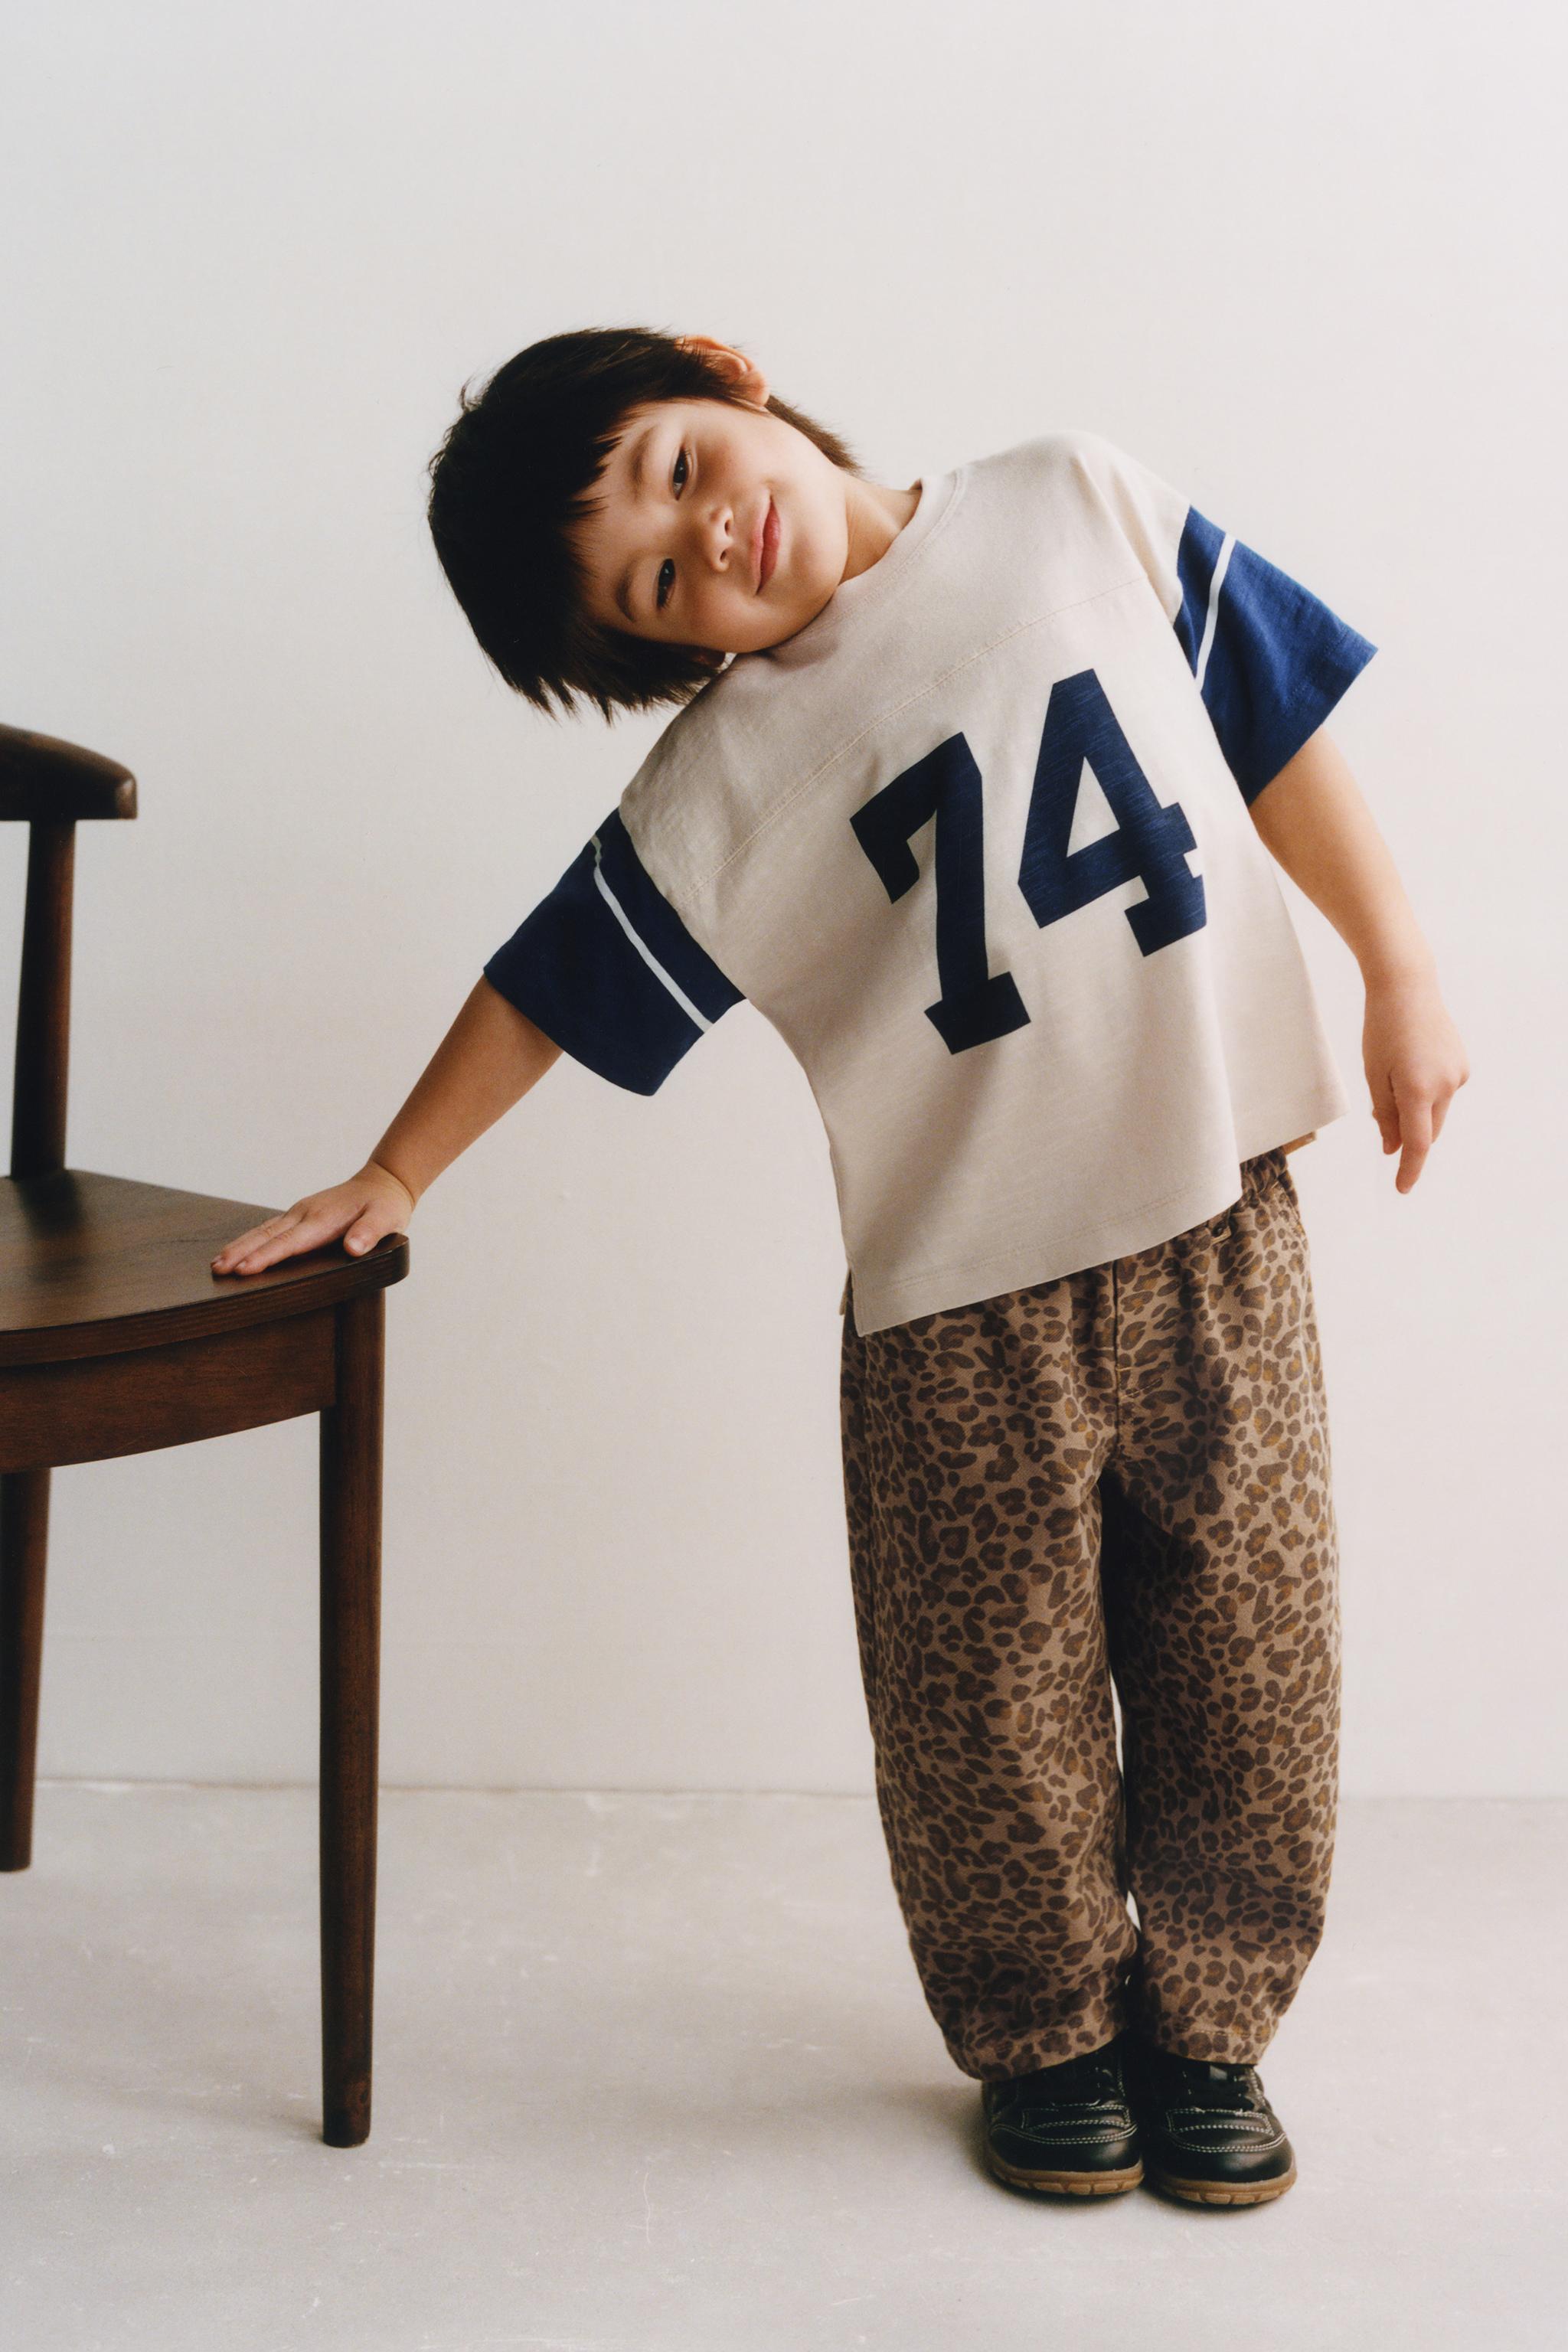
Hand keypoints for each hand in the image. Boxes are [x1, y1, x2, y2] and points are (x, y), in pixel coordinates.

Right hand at [210, 1160, 415, 1277]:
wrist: (384, 1183)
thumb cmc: (385, 1206)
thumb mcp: (386, 1219)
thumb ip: (370, 1233)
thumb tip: (353, 1248)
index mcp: (323, 1218)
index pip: (289, 1242)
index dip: (266, 1257)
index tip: (243, 1269)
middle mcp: (305, 1213)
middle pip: (267, 1235)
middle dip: (241, 1252)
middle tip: (217, 1269)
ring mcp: (300, 1212)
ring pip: (263, 1230)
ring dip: (240, 1246)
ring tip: (217, 1264)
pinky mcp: (300, 1215)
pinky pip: (270, 1228)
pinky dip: (250, 1240)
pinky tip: (238, 1250)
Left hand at [1361, 966, 1469, 1192]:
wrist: (1408, 988)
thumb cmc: (1382, 1030)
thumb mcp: (1374, 1075)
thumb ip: (1386, 1115)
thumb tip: (1393, 1148)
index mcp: (1418, 1090)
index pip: (1417, 1143)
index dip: (1409, 1169)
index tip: (1401, 1188)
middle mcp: (1445, 1086)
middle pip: (1426, 1129)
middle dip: (1407, 1133)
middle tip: (1382, 1112)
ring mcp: (1458, 1075)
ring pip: (1435, 1111)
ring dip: (1417, 1109)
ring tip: (1395, 1074)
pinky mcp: (1463, 1065)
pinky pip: (1443, 1092)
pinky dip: (1428, 1090)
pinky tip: (1414, 1062)